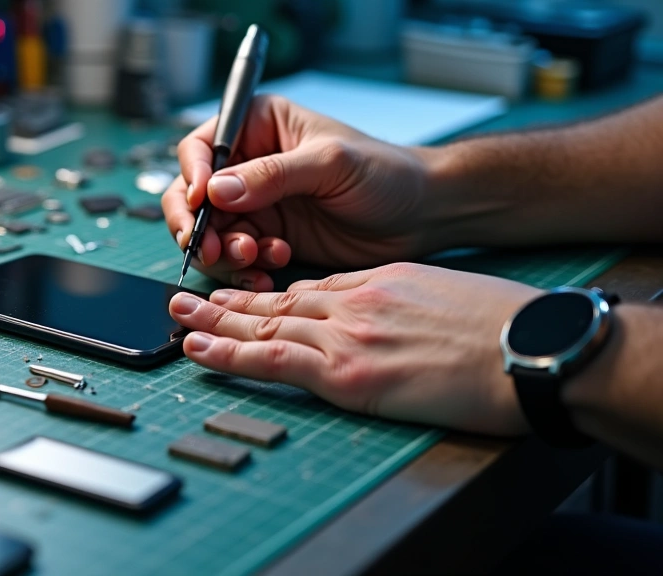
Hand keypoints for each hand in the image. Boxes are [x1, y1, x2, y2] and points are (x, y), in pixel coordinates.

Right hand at [163, 95, 444, 290]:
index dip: (191, 177)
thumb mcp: (330, 163)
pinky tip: (267, 273)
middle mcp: (249, 165)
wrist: (421, 215)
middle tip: (213, 249)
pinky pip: (236, 258)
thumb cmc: (385, 173)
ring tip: (256, 259)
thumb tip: (215, 189)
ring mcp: (257, 205)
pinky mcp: (269, 238)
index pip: (200, 148)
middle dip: (198, 225)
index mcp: (258, 126)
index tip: (199, 205)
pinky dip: (243, 270)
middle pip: (192, 196)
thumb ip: (272, 174)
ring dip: (224, 252)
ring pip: (212, 233)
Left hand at [168, 263, 539, 434]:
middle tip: (188, 294)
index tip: (246, 296)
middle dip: (228, 297)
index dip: (270, 293)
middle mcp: (354, 302)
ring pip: (264, 322)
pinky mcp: (347, 370)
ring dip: (215, 319)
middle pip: (277, 298)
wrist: (529, 348)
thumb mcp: (444, 295)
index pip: (310, 288)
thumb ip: (402, 303)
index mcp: (378, 284)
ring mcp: (346, 334)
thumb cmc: (502, 327)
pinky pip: (272, 358)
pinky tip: (199, 348)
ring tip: (179, 315)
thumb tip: (386, 320)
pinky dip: (229, 352)